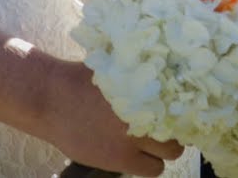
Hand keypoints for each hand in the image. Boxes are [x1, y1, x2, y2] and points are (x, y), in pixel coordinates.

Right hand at [36, 58, 181, 176]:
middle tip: (166, 128)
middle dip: (176, 130)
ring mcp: (136, 137)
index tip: (181, 110)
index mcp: (148, 88)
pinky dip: (150, 165)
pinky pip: (153, 170)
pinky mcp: (121, 159)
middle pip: (182, 127)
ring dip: (164, 149)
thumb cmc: (81, 80)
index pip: (185, 103)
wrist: (52, 99)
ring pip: (171, 153)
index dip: (184, 109)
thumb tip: (168, 71)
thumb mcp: (117, 69)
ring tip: (152, 142)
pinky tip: (138, 156)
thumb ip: (142, 74)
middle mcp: (147, 111)